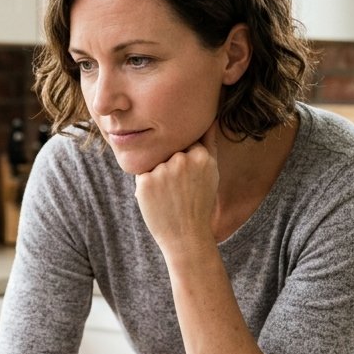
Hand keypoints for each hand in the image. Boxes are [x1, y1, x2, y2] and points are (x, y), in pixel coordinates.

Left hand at [134, 122, 219, 254]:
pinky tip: (158, 201)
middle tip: (178, 191)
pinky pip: (142, 174)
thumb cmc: (199, 203)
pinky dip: (146, 186)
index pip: (184, 143)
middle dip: (169, 166)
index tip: (187, 179)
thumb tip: (210, 117)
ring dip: (157, 175)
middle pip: (167, 151)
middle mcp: (182, 160)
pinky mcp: (145, 181)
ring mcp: (163, 170)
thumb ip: (209, 142)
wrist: (186, 236)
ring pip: (154, 162)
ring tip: (169, 197)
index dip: (183, 161)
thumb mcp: (212, 172)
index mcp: (201, 156)